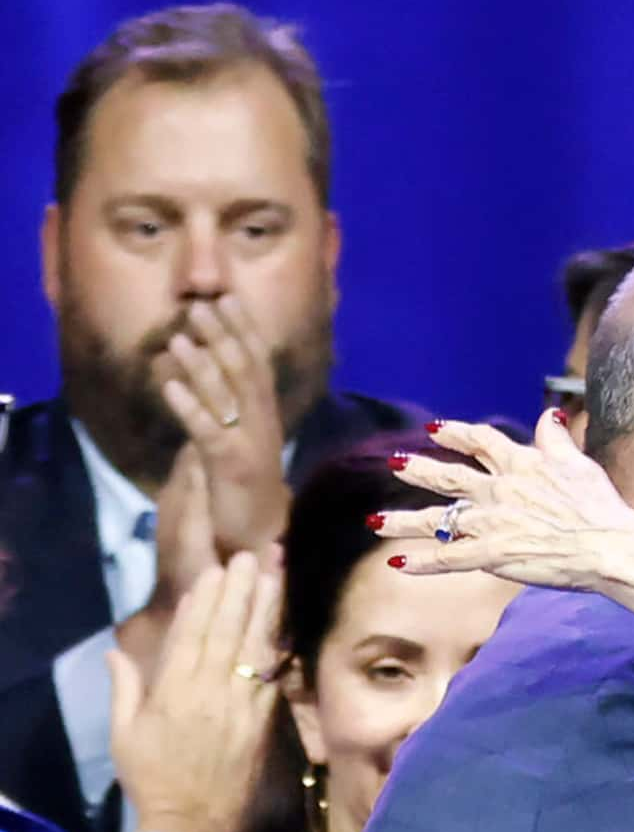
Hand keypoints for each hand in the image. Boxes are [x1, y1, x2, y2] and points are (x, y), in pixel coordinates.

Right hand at [108, 552, 282, 831]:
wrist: (192, 826)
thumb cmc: (153, 781)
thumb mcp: (125, 735)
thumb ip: (126, 689)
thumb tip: (118, 651)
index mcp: (173, 693)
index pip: (192, 635)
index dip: (205, 601)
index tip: (214, 572)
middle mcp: (210, 694)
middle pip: (227, 633)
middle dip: (239, 593)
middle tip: (251, 558)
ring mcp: (241, 707)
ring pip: (254, 649)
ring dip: (265, 610)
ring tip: (274, 577)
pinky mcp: (263, 723)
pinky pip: (271, 677)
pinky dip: (276, 647)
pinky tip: (283, 624)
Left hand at [153, 296, 290, 553]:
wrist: (259, 535)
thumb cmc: (244, 486)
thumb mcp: (238, 439)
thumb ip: (225, 407)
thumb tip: (200, 371)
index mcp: (266, 415)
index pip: (259, 362)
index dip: (244, 329)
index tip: (227, 297)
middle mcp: (264, 424)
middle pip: (246, 371)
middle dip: (224, 336)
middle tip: (200, 305)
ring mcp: (251, 444)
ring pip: (229, 396)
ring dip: (202, 365)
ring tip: (177, 338)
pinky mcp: (232, 466)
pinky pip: (208, 432)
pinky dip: (189, 407)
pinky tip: (168, 387)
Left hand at [376, 411, 633, 593]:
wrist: (607, 546)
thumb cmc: (600, 507)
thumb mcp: (579, 463)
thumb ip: (557, 439)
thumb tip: (550, 413)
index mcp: (521, 465)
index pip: (481, 441)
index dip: (456, 433)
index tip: (435, 429)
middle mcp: (498, 490)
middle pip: (448, 477)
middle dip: (418, 469)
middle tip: (394, 462)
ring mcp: (491, 523)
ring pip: (437, 520)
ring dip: (403, 521)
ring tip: (375, 521)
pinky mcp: (492, 554)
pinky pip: (449, 559)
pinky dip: (422, 563)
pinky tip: (398, 565)